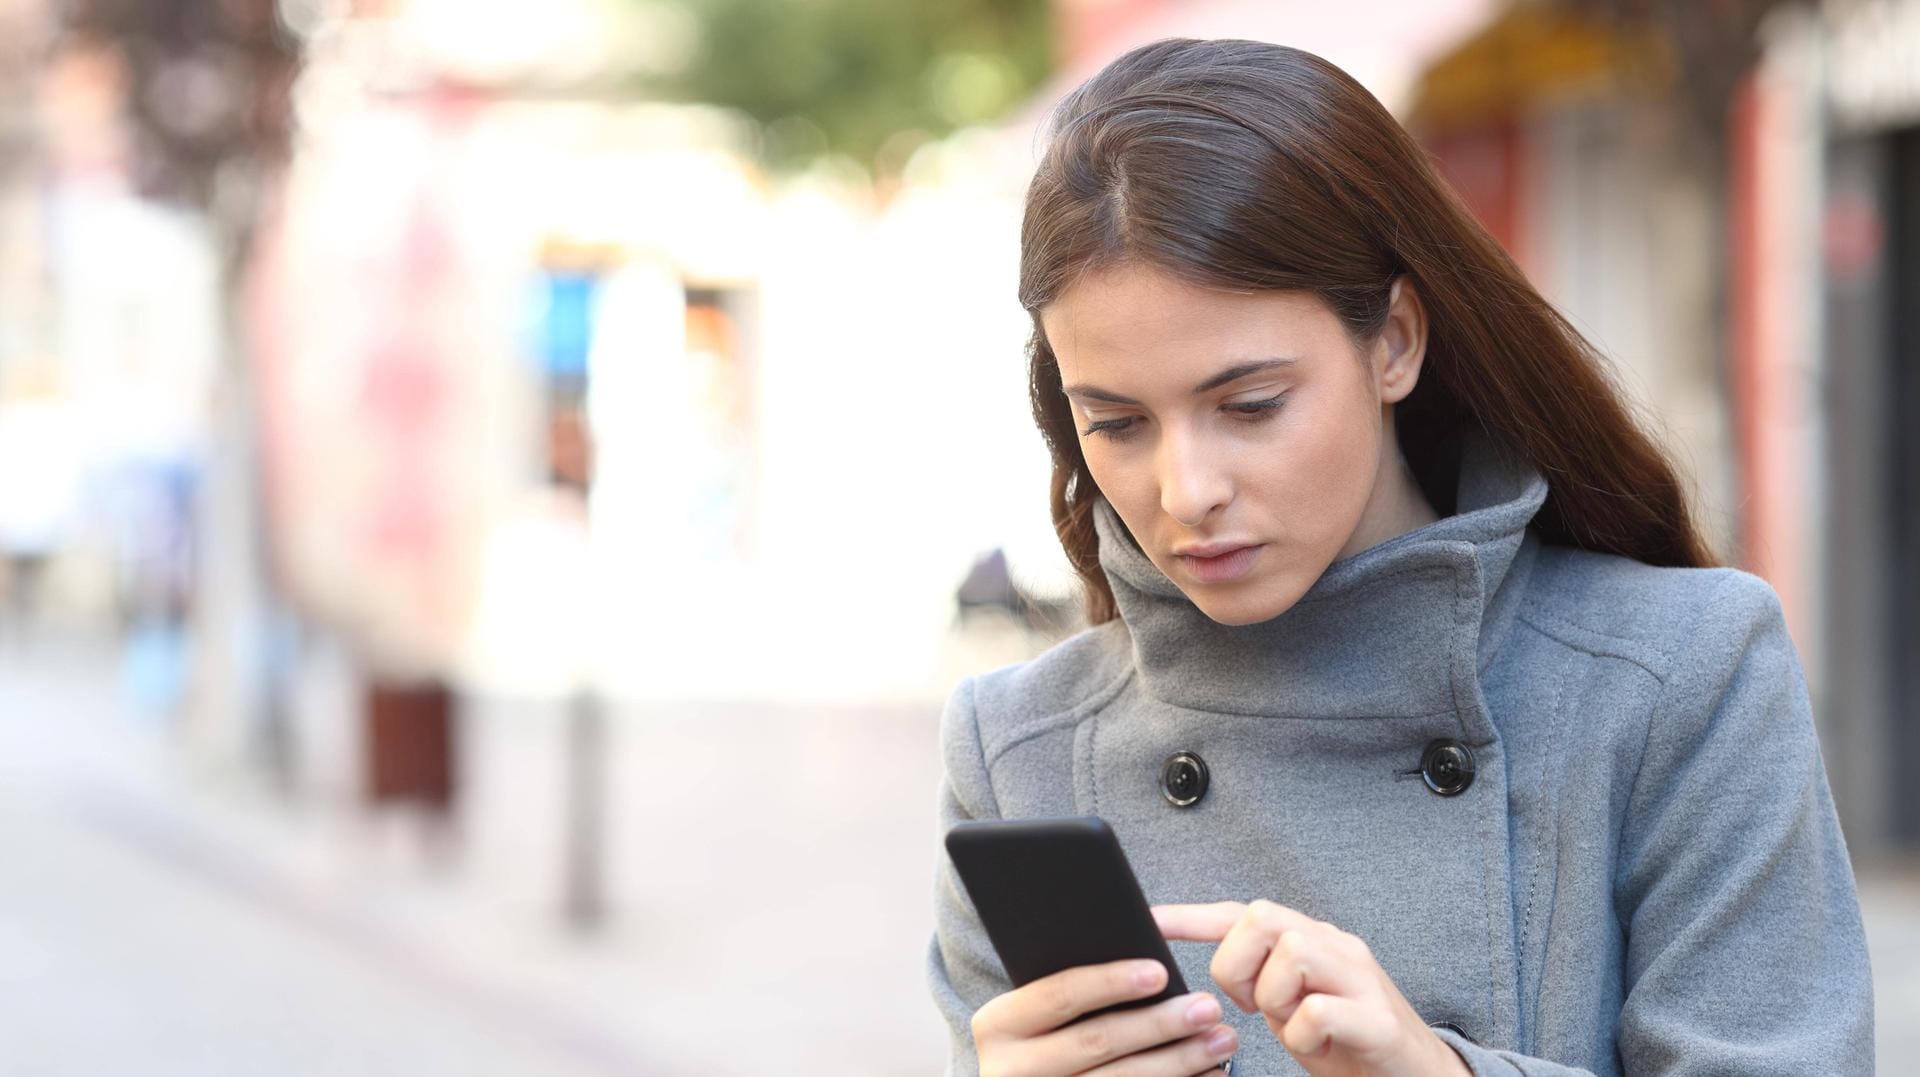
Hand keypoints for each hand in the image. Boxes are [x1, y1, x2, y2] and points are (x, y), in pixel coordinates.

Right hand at [971, 956, 1239, 1075]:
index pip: (1059, 994)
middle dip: (1159, 1023)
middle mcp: (1009, 1069)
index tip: (1160, 970)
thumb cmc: (1038, 1038)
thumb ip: (1067, 986)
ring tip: (1223, 1040)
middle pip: (1096, 1041)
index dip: (1110, 981)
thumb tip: (1140, 947)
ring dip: (1180, 1061)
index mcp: (997, 1025)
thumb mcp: (1032, 1013)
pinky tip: (1209, 1075)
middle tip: (1209, 1007)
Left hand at [1152, 901, 1470, 1076]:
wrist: (1411, 1076)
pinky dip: (1303, 1036)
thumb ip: (1253, 982)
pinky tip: (1318, 1047)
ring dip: (1274, 1000)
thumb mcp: (1285, 1007)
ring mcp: (1359, 977)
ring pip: (1292, 953)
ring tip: (1292, 1025)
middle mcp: (1334, 944)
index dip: (1189, 917)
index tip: (1148, 921)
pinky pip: (1317, 1011)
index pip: (1239, 913)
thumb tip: (1196, 978)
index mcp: (1306, 938)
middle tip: (1250, 1006)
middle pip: (1263, 917)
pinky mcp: (1377, 1017)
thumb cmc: (1341, 1042)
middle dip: (1237, 965)